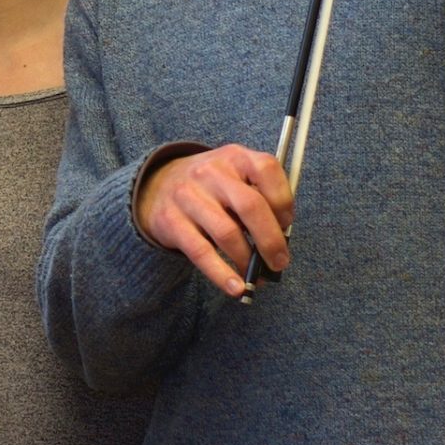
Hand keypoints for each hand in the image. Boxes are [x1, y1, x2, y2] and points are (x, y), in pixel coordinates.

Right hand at [135, 144, 293, 298]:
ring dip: (248, 260)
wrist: (157, 185)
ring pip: (227, 233)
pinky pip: (202, 253)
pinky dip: (222, 274)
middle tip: (279, 262)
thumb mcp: (235, 176)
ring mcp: (188, 195)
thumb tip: (280, 241)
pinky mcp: (171, 221)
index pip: (267, 170)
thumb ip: (260, 198)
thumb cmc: (211, 187)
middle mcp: (210, 172)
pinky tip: (236, 287)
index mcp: (234, 157)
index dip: (284, 201)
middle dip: (271, 240)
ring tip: (256, 275)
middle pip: (250, 206)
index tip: (287, 224)